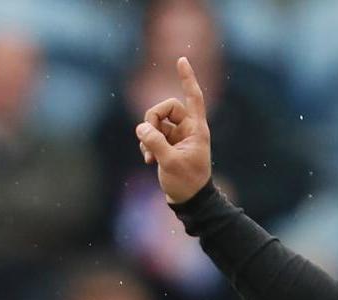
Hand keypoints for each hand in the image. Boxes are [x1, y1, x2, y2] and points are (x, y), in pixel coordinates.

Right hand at [135, 55, 214, 204]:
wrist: (189, 202)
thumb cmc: (187, 183)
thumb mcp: (170, 163)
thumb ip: (155, 143)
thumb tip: (141, 127)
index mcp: (196, 128)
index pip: (193, 97)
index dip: (187, 78)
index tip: (181, 59)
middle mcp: (188, 129)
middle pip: (165, 109)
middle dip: (153, 121)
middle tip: (148, 139)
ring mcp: (177, 136)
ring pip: (156, 123)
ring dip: (147, 136)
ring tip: (149, 156)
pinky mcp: (167, 145)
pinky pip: (152, 135)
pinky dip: (147, 145)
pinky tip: (149, 161)